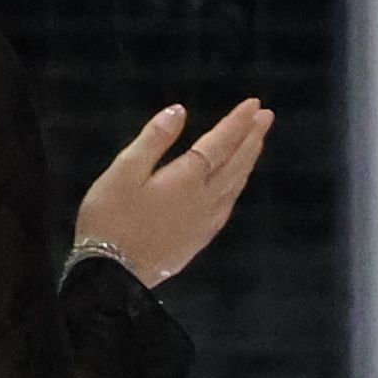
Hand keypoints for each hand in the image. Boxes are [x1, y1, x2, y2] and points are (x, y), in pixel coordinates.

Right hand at [77, 99, 272, 284]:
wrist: (114, 273)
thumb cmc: (111, 217)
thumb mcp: (124, 171)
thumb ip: (154, 140)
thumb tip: (179, 111)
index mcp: (188, 179)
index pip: (220, 143)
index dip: (238, 122)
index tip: (254, 104)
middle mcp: (206, 198)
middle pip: (236, 163)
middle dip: (252, 137)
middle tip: (266, 116)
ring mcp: (206, 220)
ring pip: (236, 184)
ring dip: (248, 160)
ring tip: (256, 142)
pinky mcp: (201, 237)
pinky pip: (229, 203)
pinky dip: (238, 184)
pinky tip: (236, 182)